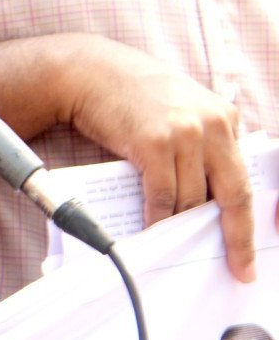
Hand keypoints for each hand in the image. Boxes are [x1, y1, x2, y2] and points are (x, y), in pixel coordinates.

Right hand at [68, 38, 254, 281]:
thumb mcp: (182, 110)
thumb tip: (208, 194)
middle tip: (237, 267)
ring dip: (181, 224)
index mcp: (225, 118)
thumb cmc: (131, 96)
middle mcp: (211, 124)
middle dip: (234, 236)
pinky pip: (162, 194)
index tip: (247, 254)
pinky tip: (154, 228)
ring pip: (192, 198)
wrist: (90, 72)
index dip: (248, 221)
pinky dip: (158, 217)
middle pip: (232, 194)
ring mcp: (184, 132)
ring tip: (173, 240)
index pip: (245, 180)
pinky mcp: (154, 142)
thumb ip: (203, 142)